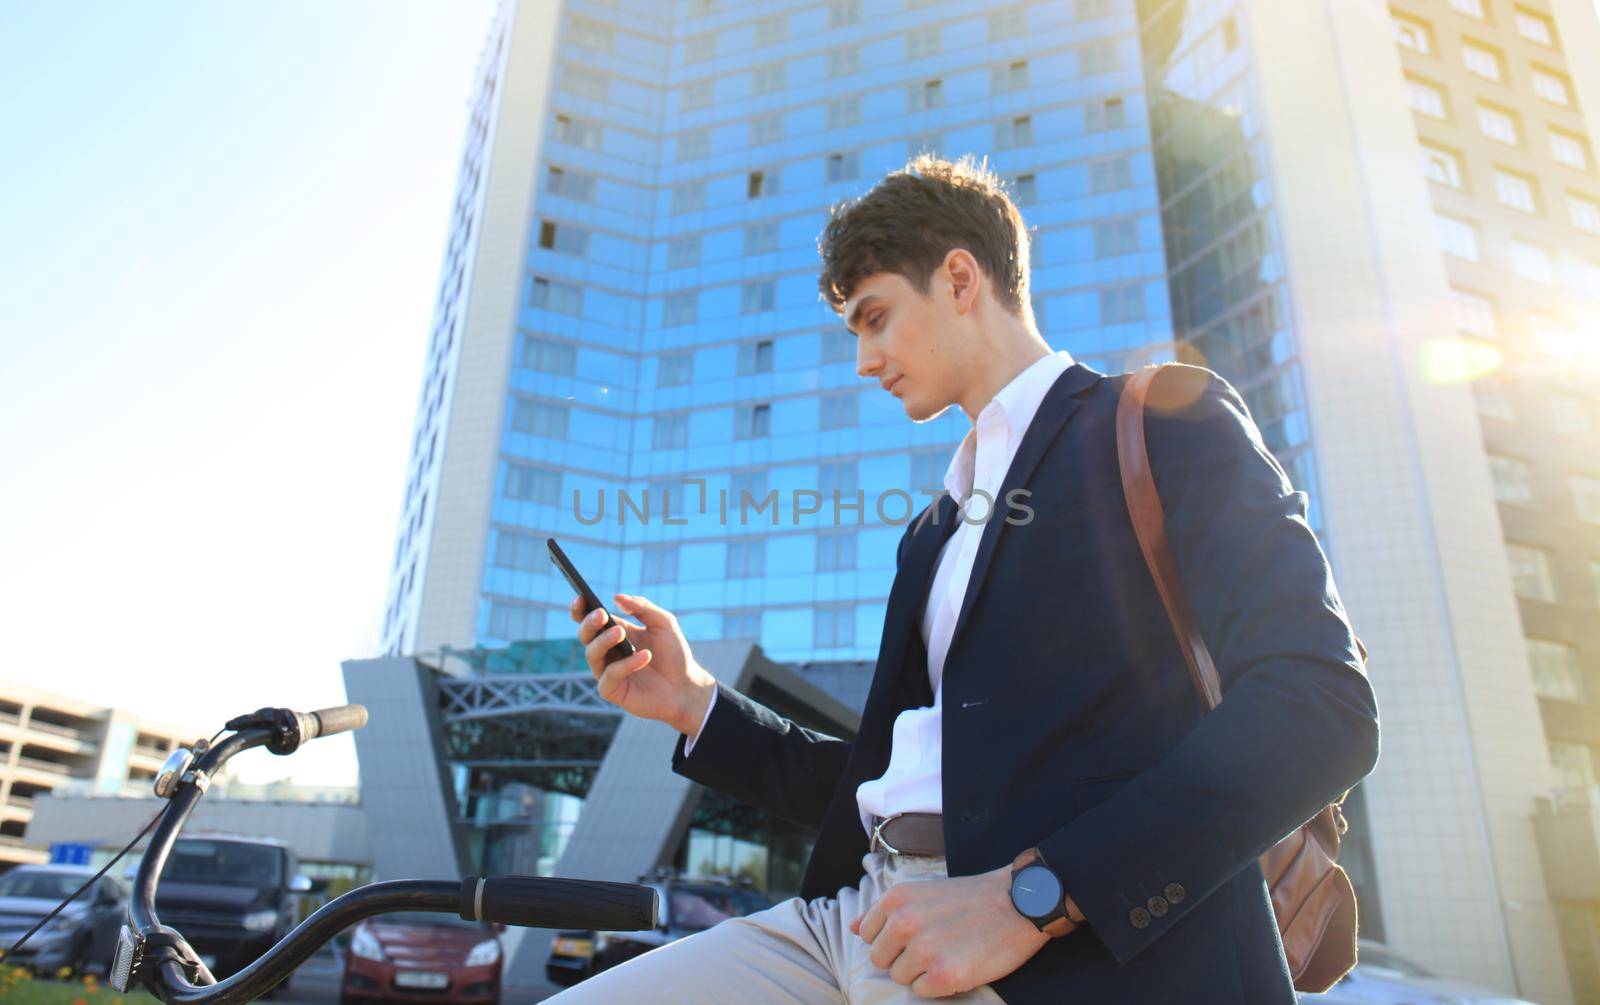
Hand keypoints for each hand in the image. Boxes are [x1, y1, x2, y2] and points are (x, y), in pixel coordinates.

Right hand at [570, 593, 714, 733]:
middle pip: (585, 635)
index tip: (581, 597)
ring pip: (592, 654)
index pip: (589, 619)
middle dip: (589, 623)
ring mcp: (607, 671)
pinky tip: (645, 656)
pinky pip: (610, 675)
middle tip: (601, 615)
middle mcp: (607, 651)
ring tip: (620, 632)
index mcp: (615, 632)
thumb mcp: (663, 623)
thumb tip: (617, 597)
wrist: (686, 686)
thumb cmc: (673, 654)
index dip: (580, 609)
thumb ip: (642, 608)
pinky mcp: (612, 691)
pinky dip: (626, 664)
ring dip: (604, 640)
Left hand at [850, 864, 1054, 997]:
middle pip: (880, 960)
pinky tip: (958, 964)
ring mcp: (923, 950)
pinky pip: (923, 992)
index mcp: (895, 900)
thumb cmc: (969, 899)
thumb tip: (851, 928)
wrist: (1017, 902)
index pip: (866, 936)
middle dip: (902, 958)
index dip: (890, 940)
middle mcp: (903, 924)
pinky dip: (939, 984)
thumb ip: (883, 912)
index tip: (915, 934)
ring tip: (948, 951)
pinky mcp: (944, 975)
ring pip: (900, 978)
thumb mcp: (920, 892)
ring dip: (922, 972)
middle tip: (934, 944)